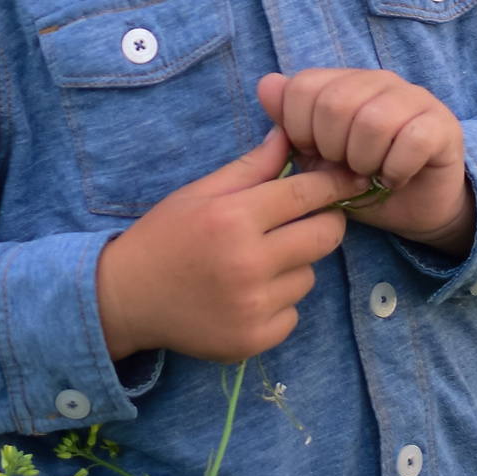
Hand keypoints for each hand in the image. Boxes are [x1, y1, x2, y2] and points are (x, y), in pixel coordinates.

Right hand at [94, 130, 367, 361]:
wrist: (125, 299)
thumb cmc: (164, 237)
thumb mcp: (201, 192)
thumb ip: (251, 167)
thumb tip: (289, 134)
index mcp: (234, 218)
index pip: (306, 194)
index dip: (333, 183)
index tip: (351, 178)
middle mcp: (248, 263)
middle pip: (324, 237)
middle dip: (325, 223)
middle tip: (306, 221)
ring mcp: (253, 307)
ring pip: (308, 276)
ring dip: (294, 266)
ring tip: (257, 263)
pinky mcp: (254, 340)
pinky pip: (292, 313)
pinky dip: (279, 303)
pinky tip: (248, 295)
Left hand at [256, 69, 474, 256]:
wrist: (413, 208)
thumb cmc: (360, 180)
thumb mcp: (315, 158)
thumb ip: (289, 123)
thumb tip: (267, 84)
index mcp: (344, 82)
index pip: (302, 87)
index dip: (298, 130)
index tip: (315, 154)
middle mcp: (379, 81)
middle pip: (335, 103)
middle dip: (331, 148)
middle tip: (345, 168)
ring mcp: (414, 98)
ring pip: (373, 121)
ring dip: (365, 161)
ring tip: (371, 173)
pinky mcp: (442, 124)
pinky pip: (412, 140)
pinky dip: (396, 169)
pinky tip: (395, 179)